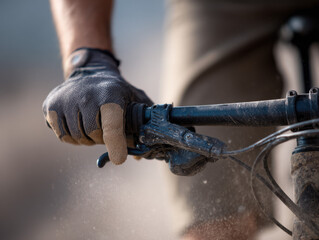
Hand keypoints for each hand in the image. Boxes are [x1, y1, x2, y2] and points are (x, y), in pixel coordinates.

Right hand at [42, 48, 152, 163]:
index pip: (111, 125)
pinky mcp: (50, 106)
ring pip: (77, 137)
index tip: (119, 159)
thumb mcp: (136, 101)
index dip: (115, 144)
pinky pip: (62, 135)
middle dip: (101, 138)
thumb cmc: (117, 93)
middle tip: (105, 129)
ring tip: (92, 123)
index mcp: (111, 95)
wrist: (90, 73)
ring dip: (87, 138)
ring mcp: (65, 99)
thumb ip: (144, 125)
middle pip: (93, 135)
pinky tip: (78, 123)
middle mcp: (86, 95)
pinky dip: (72, 136)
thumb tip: (142, 155)